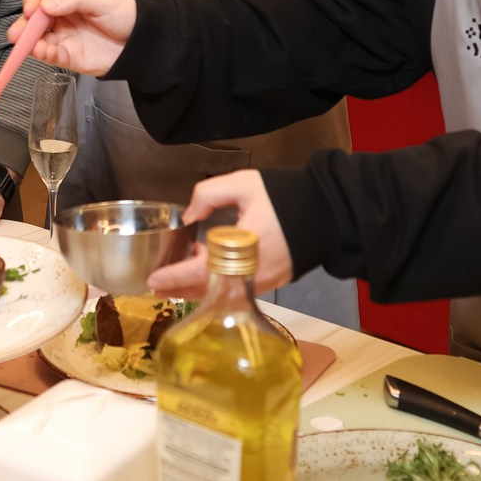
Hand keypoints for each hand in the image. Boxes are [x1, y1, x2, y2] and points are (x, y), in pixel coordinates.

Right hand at [13, 0, 137, 76]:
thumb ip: (73, 0)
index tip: (33, 9)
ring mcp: (63, 37)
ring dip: (29, 43)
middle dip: (22, 26)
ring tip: (28, 44)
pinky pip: (50, 56)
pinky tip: (41, 51)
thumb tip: (46, 4)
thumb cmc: (124, 13)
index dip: (32, 0)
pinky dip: (43, 55)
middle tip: (19, 32)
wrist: (142, 41)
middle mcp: (60, 17)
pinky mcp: (68, 57)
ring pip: (37, 39)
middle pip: (32, 19)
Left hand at [144, 170, 294, 297]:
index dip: (175, 277)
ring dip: (197, 290)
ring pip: (222, 296)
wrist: (327, 212)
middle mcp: (253, 272)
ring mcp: (263, 282)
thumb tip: (189, 217)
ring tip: (173, 283)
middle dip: (179, 290)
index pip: (202, 271)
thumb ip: (209, 194)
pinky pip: (237, 293)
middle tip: (155, 286)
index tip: (154, 279)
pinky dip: (217, 288)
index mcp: (245, 247)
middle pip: (208, 291)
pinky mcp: (270, 284)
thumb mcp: (244, 184)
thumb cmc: (284, 197)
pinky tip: (205, 274)